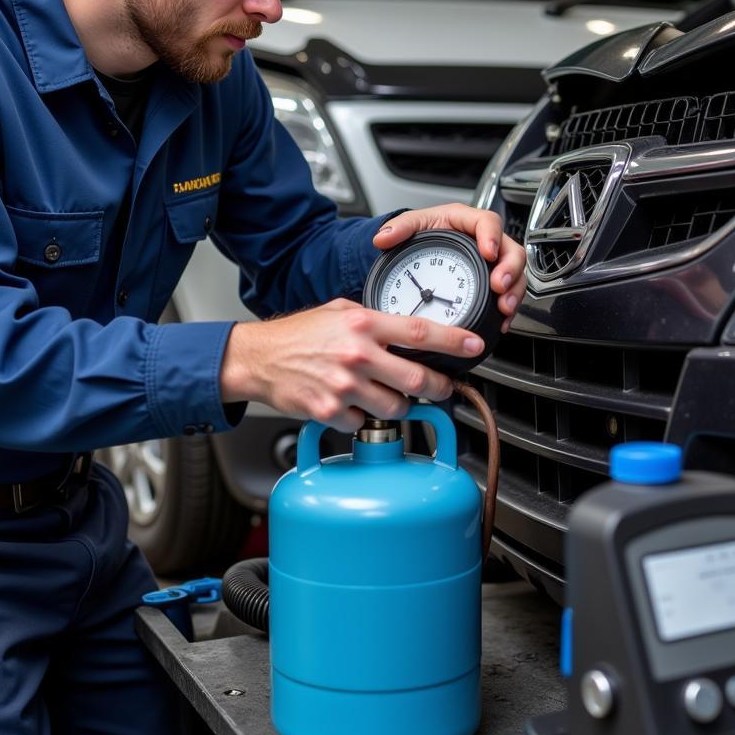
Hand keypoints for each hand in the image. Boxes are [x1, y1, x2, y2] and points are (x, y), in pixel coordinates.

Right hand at [220, 299, 485, 431]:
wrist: (259, 358)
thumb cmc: (298, 335)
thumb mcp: (340, 311)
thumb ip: (374, 320)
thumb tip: (409, 331)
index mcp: (362, 325)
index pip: (420, 333)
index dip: (454, 342)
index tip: (475, 346)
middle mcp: (356, 355)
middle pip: (417, 380)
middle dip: (438, 387)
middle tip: (443, 388)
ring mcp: (343, 386)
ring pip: (395, 408)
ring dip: (397, 405)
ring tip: (381, 393)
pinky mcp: (329, 411)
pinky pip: (363, 423)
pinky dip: (362, 418)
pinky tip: (350, 403)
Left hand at [373, 202, 524, 331]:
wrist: (421, 254)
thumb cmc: (422, 235)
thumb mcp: (410, 226)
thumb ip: (399, 228)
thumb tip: (384, 236)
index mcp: (466, 221)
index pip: (488, 222)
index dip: (492, 237)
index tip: (488, 252)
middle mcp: (484, 240)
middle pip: (510, 251)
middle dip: (509, 270)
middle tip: (499, 286)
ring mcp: (491, 263)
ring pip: (515, 274)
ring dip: (513, 291)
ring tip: (504, 307)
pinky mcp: (491, 282)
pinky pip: (509, 293)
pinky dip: (508, 308)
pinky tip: (503, 320)